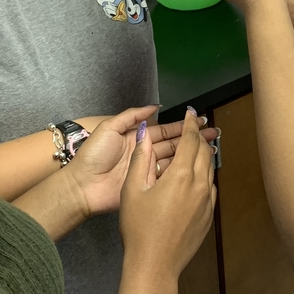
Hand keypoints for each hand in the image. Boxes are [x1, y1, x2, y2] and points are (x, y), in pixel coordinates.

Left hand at [69, 106, 215, 215]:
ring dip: (190, 155)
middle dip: (192, 139)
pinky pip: (166, 178)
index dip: (181, 127)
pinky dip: (181, 173)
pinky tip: (196, 168)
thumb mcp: (109, 128)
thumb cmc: (93, 155)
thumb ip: (131, 116)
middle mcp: (144, 154)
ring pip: (173, 161)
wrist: (81, 185)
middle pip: (173, 145)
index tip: (198, 121)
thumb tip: (154, 106)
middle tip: (212, 134)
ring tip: (210, 149)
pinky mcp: (146, 187)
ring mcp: (146, 172)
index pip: (163, 131)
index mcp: (136, 138)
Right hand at [120, 109, 215, 278]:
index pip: (190, 141)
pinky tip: (194, 178)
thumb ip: (140, 158)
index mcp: (180, 176)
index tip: (190, 113)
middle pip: (205, 152)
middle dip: (199, 137)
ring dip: (204, 155)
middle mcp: (199, 185)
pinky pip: (210, 187)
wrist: (154, 265)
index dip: (190, 124)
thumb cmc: (138, 228)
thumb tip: (143, 134)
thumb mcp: (132, 189)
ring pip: (210, 169)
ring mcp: (207, 202)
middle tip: (192, 128)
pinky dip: (204, 175)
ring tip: (194, 149)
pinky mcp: (209, 216)